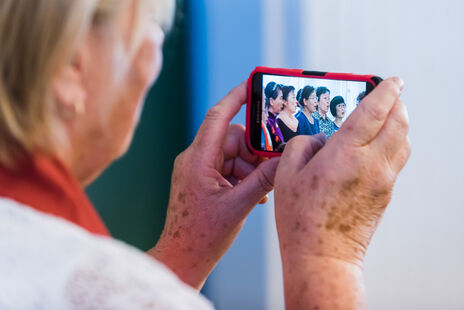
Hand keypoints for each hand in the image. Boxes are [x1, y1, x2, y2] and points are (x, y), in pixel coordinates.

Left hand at [149, 81, 279, 289]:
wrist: (182, 257)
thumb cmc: (202, 235)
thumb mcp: (238, 206)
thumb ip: (263, 181)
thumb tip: (285, 161)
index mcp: (198, 159)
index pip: (218, 116)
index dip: (237, 97)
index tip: (254, 84)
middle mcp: (195, 159)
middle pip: (232, 139)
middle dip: (255, 151)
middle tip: (274, 164)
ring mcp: (198, 170)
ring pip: (233, 155)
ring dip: (251, 169)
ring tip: (261, 191)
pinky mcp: (202, 180)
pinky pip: (228, 168)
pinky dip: (243, 177)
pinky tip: (254, 195)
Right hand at [275, 77, 409, 308]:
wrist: (323, 257)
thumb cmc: (300, 218)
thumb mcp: (286, 174)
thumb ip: (301, 145)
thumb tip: (319, 139)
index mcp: (345, 155)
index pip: (374, 111)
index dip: (385, 90)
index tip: (393, 79)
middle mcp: (371, 164)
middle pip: (399, 122)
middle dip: (397, 103)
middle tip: (390, 94)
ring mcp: (383, 181)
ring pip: (404, 140)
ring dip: (399, 123)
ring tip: (385, 117)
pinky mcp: (386, 194)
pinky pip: (397, 159)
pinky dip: (394, 143)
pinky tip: (377, 146)